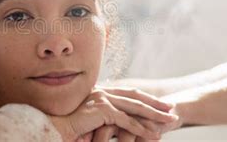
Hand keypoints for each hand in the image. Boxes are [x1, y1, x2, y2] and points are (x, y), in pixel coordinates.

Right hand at [49, 86, 178, 141]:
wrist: (55, 129)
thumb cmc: (70, 126)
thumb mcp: (91, 118)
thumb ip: (104, 116)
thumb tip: (117, 120)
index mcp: (100, 90)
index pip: (128, 93)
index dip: (145, 98)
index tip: (159, 103)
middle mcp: (102, 91)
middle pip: (135, 97)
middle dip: (155, 104)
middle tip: (171, 109)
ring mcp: (102, 99)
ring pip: (135, 108)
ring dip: (154, 116)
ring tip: (169, 122)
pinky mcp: (102, 110)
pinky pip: (126, 121)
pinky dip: (141, 129)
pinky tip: (153, 135)